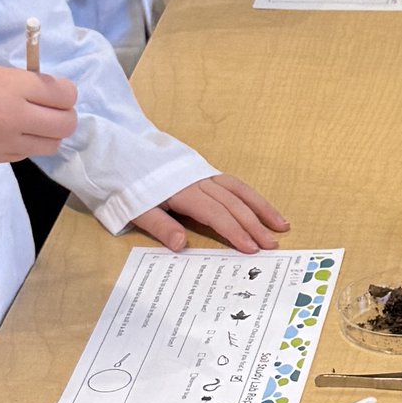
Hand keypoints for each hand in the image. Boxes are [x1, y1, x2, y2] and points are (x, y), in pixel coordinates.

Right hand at [0, 57, 77, 164]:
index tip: (56, 89)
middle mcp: (15, 117)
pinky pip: (24, 155)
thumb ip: (13, 82)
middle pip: (66, 124)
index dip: (65, 92)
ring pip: (50, 146)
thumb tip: (33, 90)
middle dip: (64, 115)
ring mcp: (4, 143)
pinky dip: (24, 146)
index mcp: (13, 87)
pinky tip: (8, 134)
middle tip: (50, 108)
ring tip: (31, 124)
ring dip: (47, 134)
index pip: (64, 94)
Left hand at [127, 172, 288, 252]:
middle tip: (273, 244)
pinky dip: (251, 196)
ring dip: (261, 208)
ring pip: (239, 191)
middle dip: (254, 225)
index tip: (251, 249)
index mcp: (183, 192)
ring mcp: (205, 174)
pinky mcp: (205, 172)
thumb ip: (160, 226)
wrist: (120, 153)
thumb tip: (182, 244)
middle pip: (233, 204)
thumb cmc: (128, 186)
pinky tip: (263, 208)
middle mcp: (199, 181)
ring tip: (282, 225)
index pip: (216, 214)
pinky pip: (234, 184)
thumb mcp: (136, 209)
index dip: (234, 232)